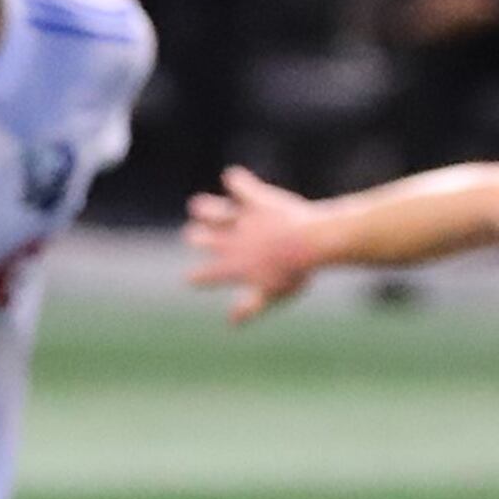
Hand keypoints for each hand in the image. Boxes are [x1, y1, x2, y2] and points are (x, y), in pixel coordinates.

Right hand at [184, 166, 325, 324]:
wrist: (308, 242)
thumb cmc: (293, 272)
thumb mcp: (271, 294)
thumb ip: (249, 306)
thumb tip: (230, 323)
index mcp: (233, 266)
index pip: (206, 275)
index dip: (196, 277)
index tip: (190, 278)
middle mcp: (230, 241)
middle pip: (202, 239)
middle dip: (196, 237)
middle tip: (192, 235)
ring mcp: (242, 219)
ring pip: (213, 212)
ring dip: (205, 209)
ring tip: (197, 206)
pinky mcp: (256, 200)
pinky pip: (241, 186)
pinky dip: (236, 181)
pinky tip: (232, 176)